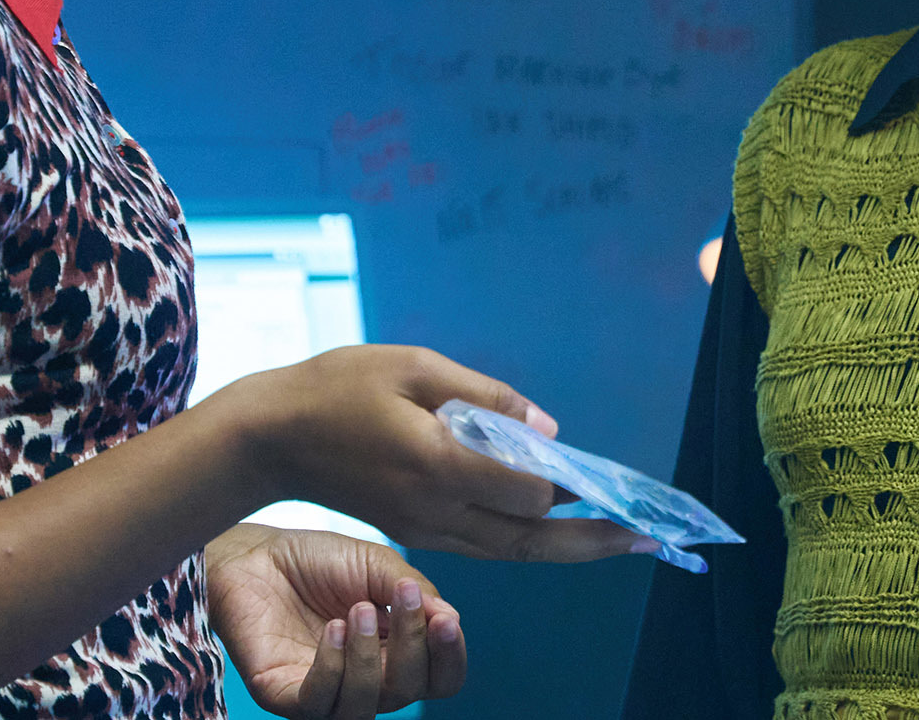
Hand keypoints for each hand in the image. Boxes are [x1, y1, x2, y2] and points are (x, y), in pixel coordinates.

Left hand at [206, 524, 459, 717]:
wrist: (255, 554)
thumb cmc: (318, 561)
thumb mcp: (377, 565)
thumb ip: (415, 593)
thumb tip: (451, 620)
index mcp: (396, 652)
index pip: (439, 678)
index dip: (449, 657)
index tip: (445, 620)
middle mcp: (366, 680)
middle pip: (408, 692)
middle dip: (412, 647)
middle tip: (401, 597)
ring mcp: (325, 692)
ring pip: (364, 708)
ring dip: (368, 659)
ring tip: (356, 611)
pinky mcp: (284, 694)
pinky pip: (318, 702)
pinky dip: (331, 668)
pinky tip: (331, 629)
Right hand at [208, 345, 653, 562]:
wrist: (270, 438)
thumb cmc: (339, 386)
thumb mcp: (414, 365)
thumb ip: (484, 396)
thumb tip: (547, 428)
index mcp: (437, 466)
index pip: (525, 490)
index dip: (569, 482)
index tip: (608, 473)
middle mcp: (436, 510)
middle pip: (529, 540)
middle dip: (593, 541)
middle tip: (648, 539)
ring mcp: (424, 529)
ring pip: (510, 551)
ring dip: (566, 548)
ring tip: (618, 539)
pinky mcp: (415, 532)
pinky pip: (485, 544)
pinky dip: (527, 536)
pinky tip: (556, 521)